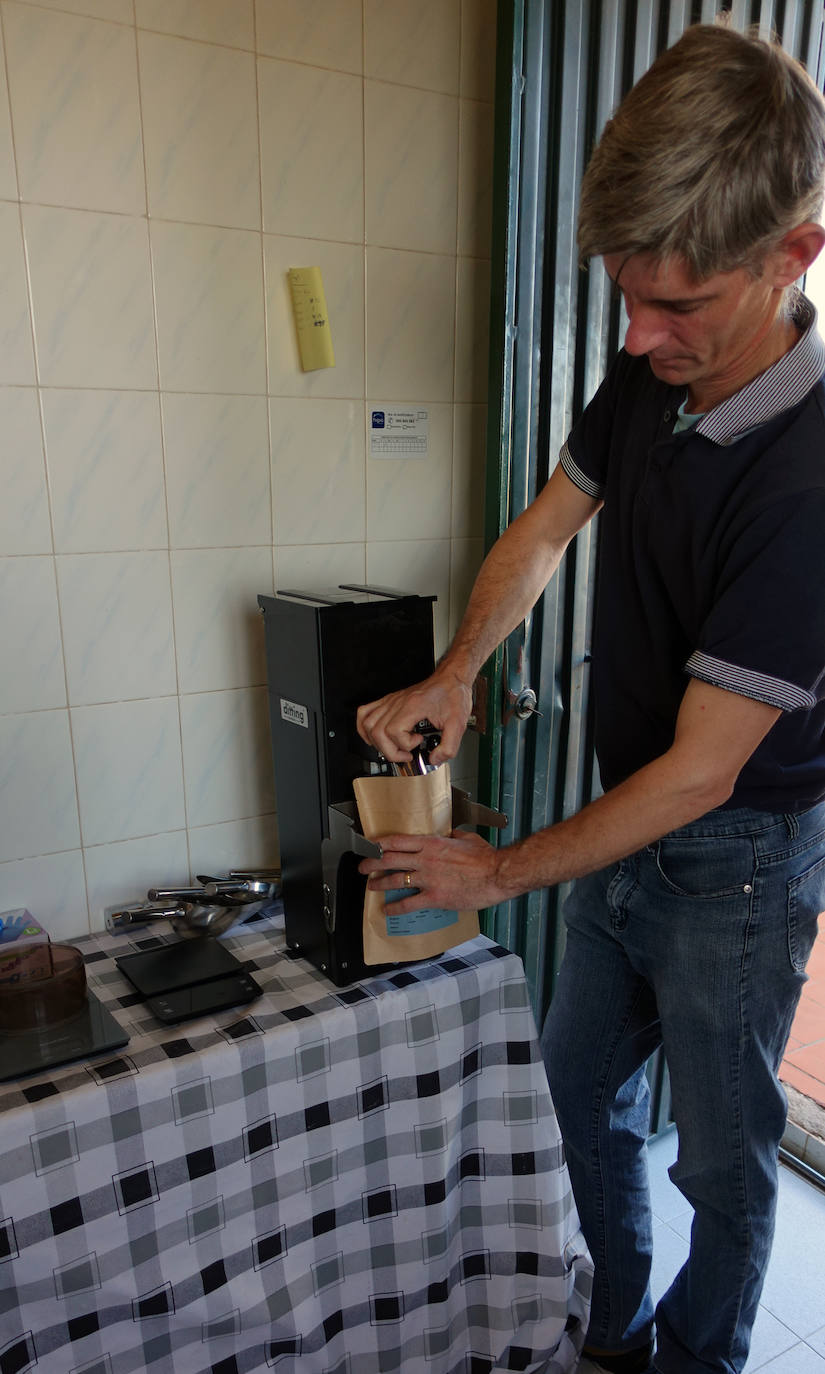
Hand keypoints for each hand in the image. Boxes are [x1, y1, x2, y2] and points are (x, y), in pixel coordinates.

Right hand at [356, 668, 472, 763]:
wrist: (450, 679)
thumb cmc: (452, 695)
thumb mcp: (458, 724)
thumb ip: (449, 746)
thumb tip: (435, 759)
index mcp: (413, 706)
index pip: (394, 731)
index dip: (405, 744)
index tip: (419, 742)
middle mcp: (398, 702)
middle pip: (377, 731)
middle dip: (390, 750)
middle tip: (406, 753)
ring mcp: (391, 701)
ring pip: (368, 724)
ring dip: (376, 742)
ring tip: (393, 747)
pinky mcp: (389, 700)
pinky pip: (365, 712)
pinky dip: (364, 728)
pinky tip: (374, 736)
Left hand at [359, 830, 502, 913]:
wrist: (496, 874)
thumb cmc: (485, 858)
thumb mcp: (466, 838)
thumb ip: (453, 837)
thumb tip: (449, 835)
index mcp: (433, 843)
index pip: (398, 841)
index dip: (381, 843)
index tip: (371, 845)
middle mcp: (426, 860)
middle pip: (390, 859)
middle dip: (372, 862)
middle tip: (363, 866)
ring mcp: (429, 879)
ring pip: (396, 879)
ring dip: (380, 882)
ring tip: (371, 885)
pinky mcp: (435, 897)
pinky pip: (409, 903)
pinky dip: (396, 907)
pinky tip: (388, 909)